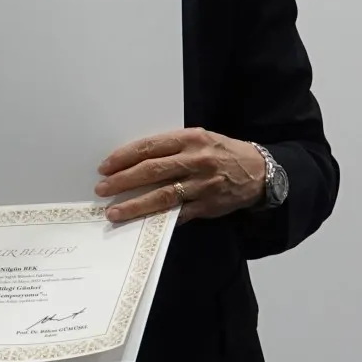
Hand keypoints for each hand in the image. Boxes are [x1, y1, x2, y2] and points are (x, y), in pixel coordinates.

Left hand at [95, 127, 267, 223]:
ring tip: (113, 212)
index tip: (105, 166)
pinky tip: (141, 222)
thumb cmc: (223, 152)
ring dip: (134, 205)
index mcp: (191, 139)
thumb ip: (172, 147)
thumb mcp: (200, 139)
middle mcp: (196, 160)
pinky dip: (159, 218)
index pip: (150, 147)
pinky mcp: (208, 205)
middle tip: (101, 188)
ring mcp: (202, 184)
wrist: (259, 171)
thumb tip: (135, 160)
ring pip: (162, 195)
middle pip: (152, 170)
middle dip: (122, 180)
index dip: (124, 157)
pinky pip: (178, 213)